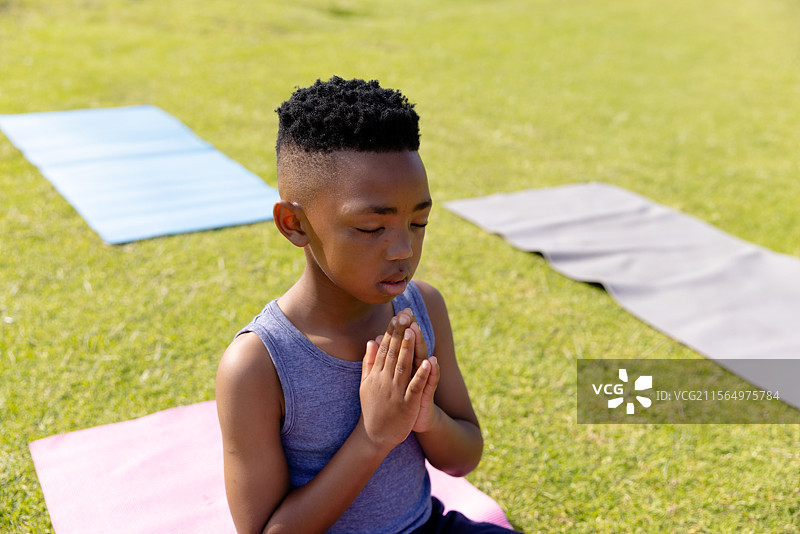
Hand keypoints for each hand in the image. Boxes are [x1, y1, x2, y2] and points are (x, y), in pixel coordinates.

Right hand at [359, 315, 431, 453]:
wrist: (375, 436)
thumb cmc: (372, 407)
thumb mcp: (366, 383)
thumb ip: (369, 361)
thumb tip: (371, 340)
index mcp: (376, 374)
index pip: (384, 348)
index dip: (391, 332)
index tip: (397, 315)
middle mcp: (384, 380)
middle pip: (393, 353)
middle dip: (399, 333)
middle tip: (404, 314)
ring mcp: (396, 392)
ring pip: (403, 366)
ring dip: (408, 348)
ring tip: (413, 330)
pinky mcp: (407, 404)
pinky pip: (415, 387)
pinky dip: (422, 374)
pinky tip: (429, 361)